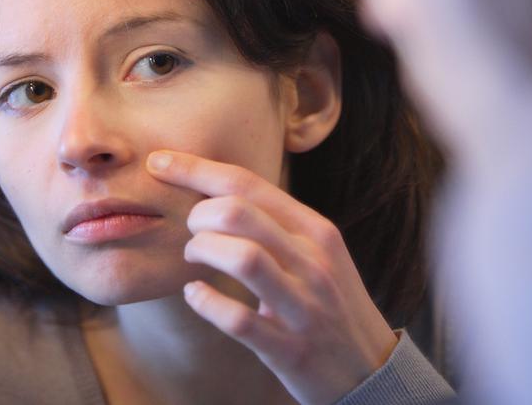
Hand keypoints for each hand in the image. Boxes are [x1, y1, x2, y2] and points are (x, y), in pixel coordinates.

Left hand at [146, 150, 397, 404]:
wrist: (372, 369)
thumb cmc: (331, 303)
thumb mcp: (318, 253)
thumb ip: (277, 224)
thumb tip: (218, 193)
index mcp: (316, 230)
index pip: (249, 183)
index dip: (196, 168)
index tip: (159, 161)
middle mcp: (313, 261)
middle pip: (238, 213)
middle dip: (198, 216)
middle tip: (192, 232)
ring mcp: (303, 306)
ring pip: (242, 257)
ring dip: (202, 252)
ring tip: (194, 258)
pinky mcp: (290, 349)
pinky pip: (238, 320)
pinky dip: (206, 303)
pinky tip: (196, 295)